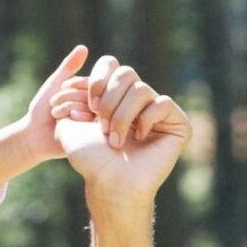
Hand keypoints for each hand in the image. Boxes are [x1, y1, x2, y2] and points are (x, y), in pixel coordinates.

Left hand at [18, 44, 91, 162]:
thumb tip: (83, 47)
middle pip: (93, 90)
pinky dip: (74, 117)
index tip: (57, 94)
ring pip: (93, 103)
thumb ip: (68, 67)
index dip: (71, 85)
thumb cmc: (42, 110)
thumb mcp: (54, 85)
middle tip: (54, 108)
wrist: (34, 136)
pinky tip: (67, 124)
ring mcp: (101, 119)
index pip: (92, 78)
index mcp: (91, 91)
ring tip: (58, 116)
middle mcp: (100, 104)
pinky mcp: (99, 132)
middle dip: (67, 97)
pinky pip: (92, 116)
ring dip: (68, 107)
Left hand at [49, 59, 188, 201]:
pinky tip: (139, 138)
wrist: (107, 181)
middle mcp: (137, 101)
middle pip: (126, 73)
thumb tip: (76, 73)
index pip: (111, 65)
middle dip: (107, 99)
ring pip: (142, 89)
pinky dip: (145, 120)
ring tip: (115, 139)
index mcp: (114, 96)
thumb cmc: (89, 157)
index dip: (97, 80)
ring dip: (122, 115)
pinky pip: (163, 103)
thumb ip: (72, 95)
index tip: (86, 107)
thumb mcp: (69, 122)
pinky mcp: (177, 124)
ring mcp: (158, 112)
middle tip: (99, 125)